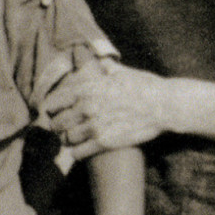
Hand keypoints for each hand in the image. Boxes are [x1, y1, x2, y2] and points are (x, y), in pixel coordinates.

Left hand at [45, 62, 167, 159]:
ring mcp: (94, 125)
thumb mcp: (122, 72)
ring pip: (66, 139)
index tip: (51, 113)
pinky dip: (77, 153)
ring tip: (73, 139)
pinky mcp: (104, 142)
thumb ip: (105, 68)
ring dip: (68, 140)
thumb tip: (100, 61)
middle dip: (57, 126)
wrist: (164, 105)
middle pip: (56, 122)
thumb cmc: (145, 86)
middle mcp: (86, 106)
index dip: (50, 109)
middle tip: (61, 129)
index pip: (54, 101)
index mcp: (87, 88)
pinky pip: (78, 152)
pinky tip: (81, 150)